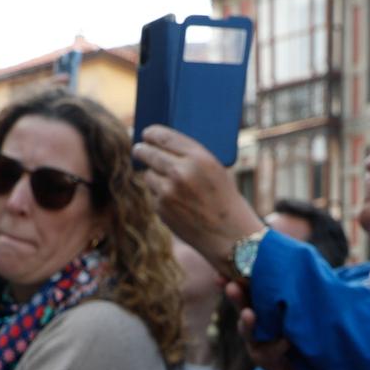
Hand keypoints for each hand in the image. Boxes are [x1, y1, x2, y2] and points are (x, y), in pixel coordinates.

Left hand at [133, 127, 265, 274]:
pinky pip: (153, 194)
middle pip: (149, 153)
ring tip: (169, 183)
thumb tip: (160, 146)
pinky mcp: (161, 209)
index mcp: (199, 158)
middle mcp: (181, 172)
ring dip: (153, 175)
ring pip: (148, 175)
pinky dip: (159, 195)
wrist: (230, 236)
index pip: (164, 137)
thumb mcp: (214, 169)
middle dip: (141, 150)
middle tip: (139, 149)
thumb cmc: (225, 200)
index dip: (151, 133)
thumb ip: (190, 157)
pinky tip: (176, 202)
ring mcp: (168, 192)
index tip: (147, 133)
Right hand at [225, 280, 307, 369]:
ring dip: (248, 323)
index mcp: (256, 310)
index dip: (231, 282)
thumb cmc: (291, 336)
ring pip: (249, 332)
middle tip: (231, 285)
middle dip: (235, 297)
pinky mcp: (266, 360)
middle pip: (241, 308)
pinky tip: (286, 340)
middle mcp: (251, 326)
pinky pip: (272, 350)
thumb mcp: (286, 314)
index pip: (243, 292)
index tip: (220, 272)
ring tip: (248, 314)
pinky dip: (279, 344)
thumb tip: (292, 264)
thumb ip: (283, 296)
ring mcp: (256, 344)